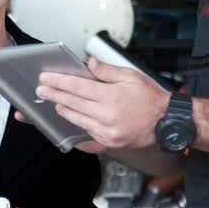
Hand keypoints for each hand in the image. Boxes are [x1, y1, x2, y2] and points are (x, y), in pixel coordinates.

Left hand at [30, 58, 170, 149]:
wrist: (166, 122)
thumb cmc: (151, 98)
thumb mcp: (132, 76)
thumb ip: (108, 71)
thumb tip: (90, 64)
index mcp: (111, 96)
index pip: (77, 86)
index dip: (59, 82)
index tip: (46, 78)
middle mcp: (106, 115)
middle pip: (73, 103)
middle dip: (55, 95)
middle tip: (41, 90)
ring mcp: (106, 131)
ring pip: (77, 119)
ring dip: (63, 110)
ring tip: (55, 102)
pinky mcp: (109, 143)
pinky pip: (87, 135)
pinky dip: (76, 128)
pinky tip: (68, 124)